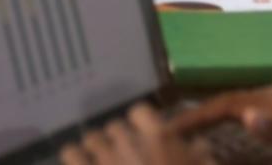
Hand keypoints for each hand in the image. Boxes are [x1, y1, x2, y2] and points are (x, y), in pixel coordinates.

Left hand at [60, 104, 214, 164]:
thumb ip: (202, 158)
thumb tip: (199, 146)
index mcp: (158, 138)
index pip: (140, 112)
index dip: (141, 123)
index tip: (145, 135)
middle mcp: (128, 142)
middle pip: (114, 126)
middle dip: (120, 140)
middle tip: (126, 157)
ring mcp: (103, 158)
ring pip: (91, 137)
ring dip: (97, 149)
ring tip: (103, 162)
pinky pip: (70, 153)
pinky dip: (74, 158)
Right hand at [173, 86, 271, 164]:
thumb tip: (243, 116)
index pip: (224, 104)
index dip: (196, 115)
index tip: (168, 126)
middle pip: (228, 100)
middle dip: (199, 113)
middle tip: (171, 129)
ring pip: (241, 104)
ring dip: (215, 114)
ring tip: (195, 129)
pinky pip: (254, 110)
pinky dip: (234, 117)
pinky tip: (237, 129)